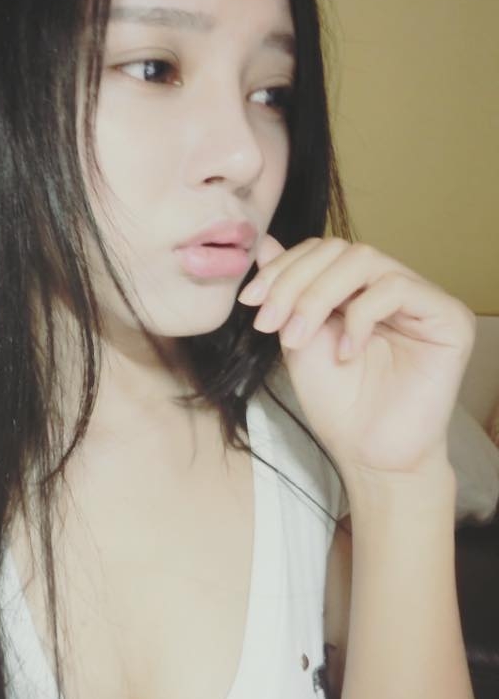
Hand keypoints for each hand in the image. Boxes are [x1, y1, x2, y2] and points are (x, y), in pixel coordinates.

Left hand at [238, 236, 475, 485]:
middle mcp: (392, 286)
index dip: (283, 268)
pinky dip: (360, 316)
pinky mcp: (448, 318)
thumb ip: (287, 292)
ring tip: (299, 338)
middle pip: (339, 249)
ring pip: (365, 259)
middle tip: (269, 323)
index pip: (321, 251)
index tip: (250, 301)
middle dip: (295, 283)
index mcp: (358, 289)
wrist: (369, 455)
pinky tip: (346, 353)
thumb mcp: (298, 339)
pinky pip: (396, 289)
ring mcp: (422, 299)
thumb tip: (265, 243)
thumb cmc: (338, 403)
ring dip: (318, 296)